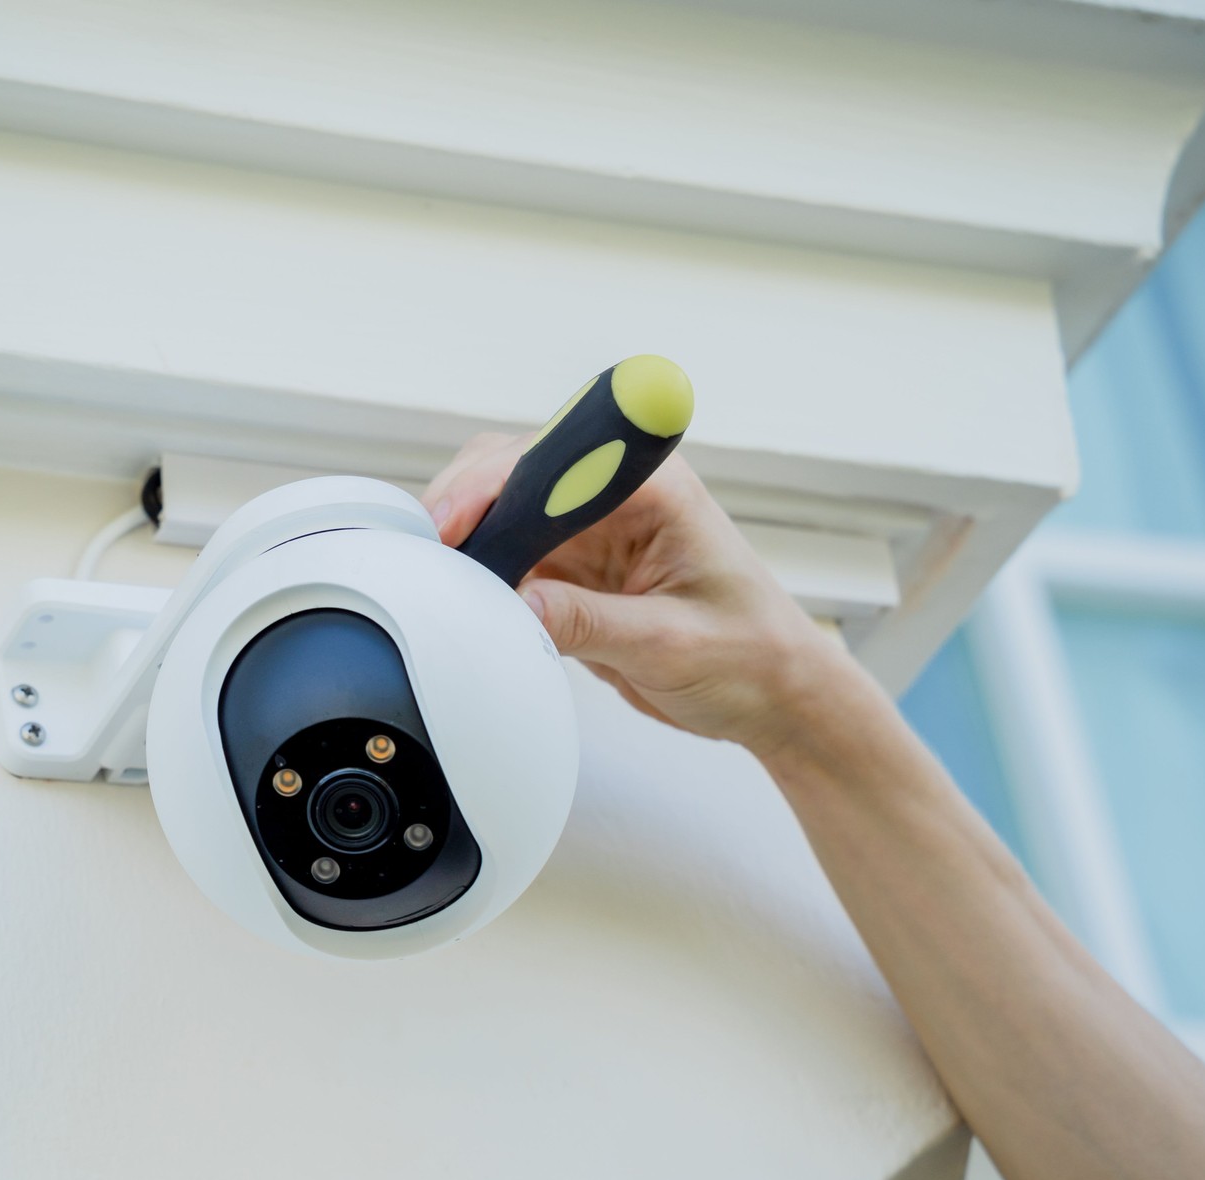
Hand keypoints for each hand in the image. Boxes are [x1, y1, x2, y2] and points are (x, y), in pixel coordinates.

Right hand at [424, 432, 868, 762]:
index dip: (495, 483)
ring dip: (466, 544)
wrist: (774, 695)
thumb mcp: (670, 645)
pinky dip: (481, 576)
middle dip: (464, 507)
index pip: (555, 460)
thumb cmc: (751, 656)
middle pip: (512, 471)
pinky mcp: (574, 569)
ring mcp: (591, 531)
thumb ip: (591, 623)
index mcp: (652, 488)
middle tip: (430, 559)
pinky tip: (466, 601)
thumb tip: (518, 605)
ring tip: (439, 584)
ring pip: (501, 513)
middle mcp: (616, 496)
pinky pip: (510, 558)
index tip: (455, 522)